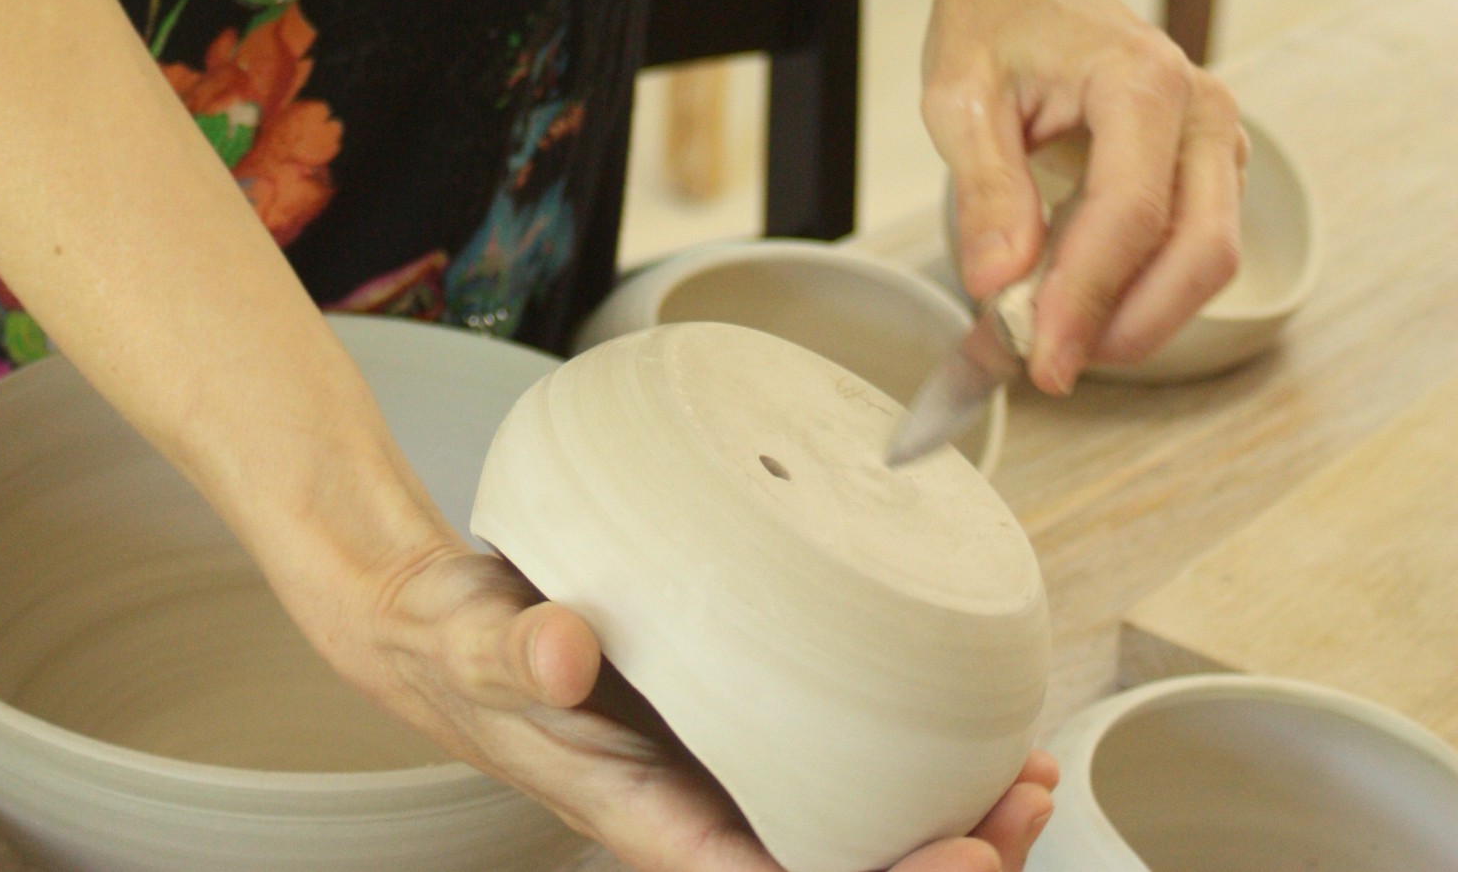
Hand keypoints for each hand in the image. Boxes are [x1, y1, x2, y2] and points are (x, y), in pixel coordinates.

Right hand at [323, 540, 1056, 871]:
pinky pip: (834, 747)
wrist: (441, 619)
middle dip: (947, 853)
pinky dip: (907, 742)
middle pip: (841, 862)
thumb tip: (563, 655)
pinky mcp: (733, 707)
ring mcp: (722, 758)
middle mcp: (699, 801)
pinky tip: (957, 713)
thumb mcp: (472, 647)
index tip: (960, 853)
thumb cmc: (456, 649)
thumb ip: (514, 656)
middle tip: (1022, 800)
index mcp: (647, 816)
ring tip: (1025, 770)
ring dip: (947, 809)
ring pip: (853, 816)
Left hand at [924, 0, 1247, 392]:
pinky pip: (1187, 246)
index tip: (1039, 356)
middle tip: (1043, 365)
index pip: (1131, 211)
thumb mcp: (958, 97)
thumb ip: (986, 189)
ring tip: (1041, 338)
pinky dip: (1134, 291)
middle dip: (1125, 325)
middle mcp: (1200, 110)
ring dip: (1131, 318)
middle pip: (1199, 250)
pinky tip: (1066, 306)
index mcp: (1141, 79)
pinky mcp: (1204, 166)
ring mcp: (1213, 139)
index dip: (1087, 296)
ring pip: (1205, 261)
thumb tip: (999, 282)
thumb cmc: (993, 22)